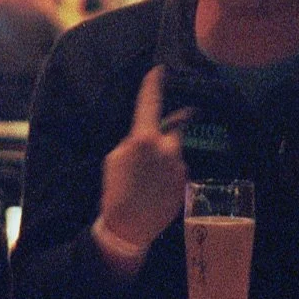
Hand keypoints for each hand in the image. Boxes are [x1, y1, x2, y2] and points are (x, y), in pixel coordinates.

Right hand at [98, 66, 189, 260]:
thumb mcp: (114, 160)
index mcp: (144, 139)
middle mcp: (167, 148)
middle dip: (168, 128)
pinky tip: (155, 189)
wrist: (129, 227)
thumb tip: (143, 137)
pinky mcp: (185, 182)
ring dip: (165, 157)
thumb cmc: (115, 191)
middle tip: (156, 141)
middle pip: (174, 127)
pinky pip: (177, 170)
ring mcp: (179, 166)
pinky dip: (168, 174)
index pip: (150, 104)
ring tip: (148, 178)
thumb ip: (132, 143)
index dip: (154, 85)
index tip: (160, 71)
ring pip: (174, 151)